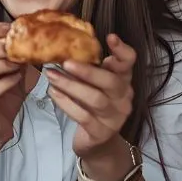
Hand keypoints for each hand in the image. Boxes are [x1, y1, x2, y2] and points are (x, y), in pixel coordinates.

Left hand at [45, 33, 135, 157]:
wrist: (97, 143)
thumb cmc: (92, 107)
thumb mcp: (95, 85)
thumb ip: (90, 67)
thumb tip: (68, 44)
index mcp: (123, 81)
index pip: (130, 63)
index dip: (122, 50)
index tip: (110, 37)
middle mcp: (124, 98)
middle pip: (111, 82)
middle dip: (87, 71)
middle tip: (65, 62)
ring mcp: (114, 117)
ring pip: (96, 99)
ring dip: (71, 86)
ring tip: (52, 75)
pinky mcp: (101, 133)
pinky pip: (83, 116)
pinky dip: (66, 103)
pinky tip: (53, 92)